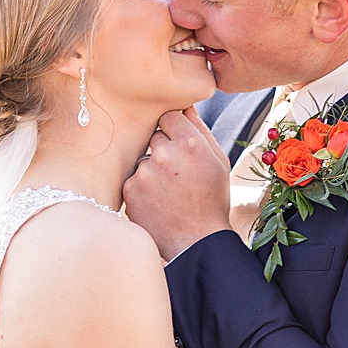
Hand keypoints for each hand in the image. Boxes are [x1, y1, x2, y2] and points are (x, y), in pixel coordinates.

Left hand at [123, 107, 234, 261]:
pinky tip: (157, 202)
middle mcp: (165, 153)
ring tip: (169, 193)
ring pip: (143, 158)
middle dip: (164, 151)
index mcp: (190, 143)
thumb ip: (201, 130)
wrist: (196, 242)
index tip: (181, 148)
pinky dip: (141, 187)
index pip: (168, 117)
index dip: (175, 132)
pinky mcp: (129, 190)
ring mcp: (144, 172)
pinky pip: (133, 177)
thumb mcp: (218, 162)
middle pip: (154, 137)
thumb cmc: (212, 201)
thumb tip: (185, 106)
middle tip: (178, 176)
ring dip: (152, 170)